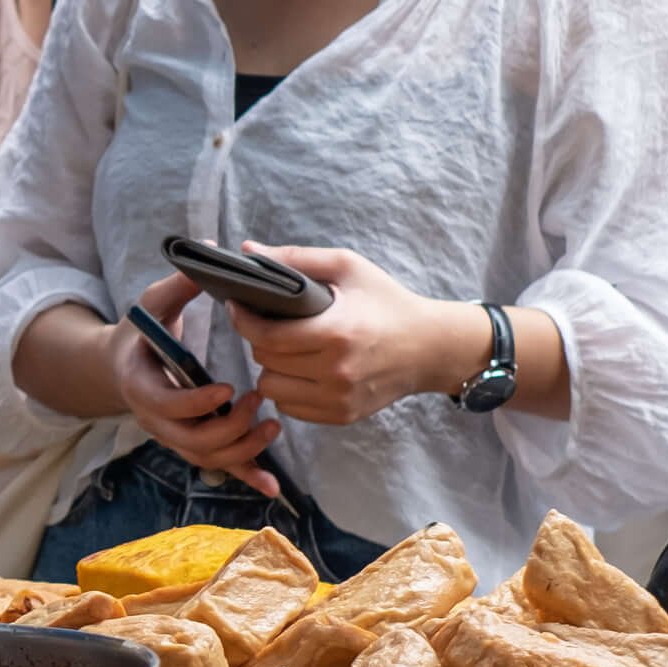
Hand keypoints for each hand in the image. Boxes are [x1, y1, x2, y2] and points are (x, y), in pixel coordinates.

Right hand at [101, 269, 282, 493]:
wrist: (120, 366)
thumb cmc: (141, 331)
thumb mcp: (153, 302)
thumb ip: (180, 283)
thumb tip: (209, 248)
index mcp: (141, 384)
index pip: (166, 405)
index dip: (196, 402)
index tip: (227, 387)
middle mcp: (154, 419)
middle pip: (190, 441)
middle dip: (228, 428)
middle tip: (259, 401)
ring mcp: (173, 435)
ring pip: (207, 458)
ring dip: (242, 450)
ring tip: (272, 426)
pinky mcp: (191, 444)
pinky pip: (218, 466)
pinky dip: (245, 477)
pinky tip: (272, 487)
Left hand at [225, 246, 482, 428]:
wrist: (430, 347)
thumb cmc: (388, 302)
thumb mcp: (348, 267)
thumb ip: (296, 258)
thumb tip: (249, 250)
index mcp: (336, 332)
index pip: (267, 337)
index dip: (244, 321)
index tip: (237, 306)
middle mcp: (336, 371)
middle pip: (265, 361)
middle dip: (261, 340)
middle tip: (273, 325)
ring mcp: (339, 398)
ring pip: (272, 389)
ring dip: (272, 368)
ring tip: (289, 350)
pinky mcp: (342, 416)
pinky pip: (290, 407)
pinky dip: (289, 389)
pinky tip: (304, 370)